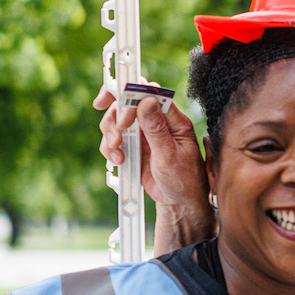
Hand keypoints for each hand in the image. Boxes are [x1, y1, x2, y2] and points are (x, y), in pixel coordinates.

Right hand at [94, 83, 206, 207]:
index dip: (130, 91)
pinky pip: (113, 140)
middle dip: (116, 116)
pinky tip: (119, 161)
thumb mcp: (170, 154)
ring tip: (117, 150)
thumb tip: (147, 99)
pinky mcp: (133, 147)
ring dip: (110, 134)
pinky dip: (110, 149)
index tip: (114, 99)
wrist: (178, 202)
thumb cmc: (184, 179)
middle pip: (127, 104)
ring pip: (116, 121)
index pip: (151, 94)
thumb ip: (157, 128)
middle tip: (118, 133)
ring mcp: (143, 135)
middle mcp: (156, 123)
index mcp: (173, 120)